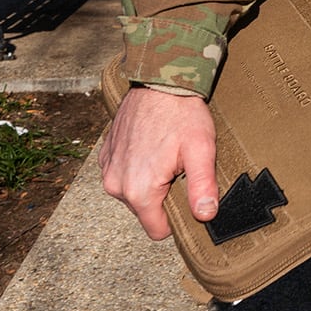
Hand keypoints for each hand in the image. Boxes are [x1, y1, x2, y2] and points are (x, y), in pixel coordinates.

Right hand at [98, 86, 218, 240]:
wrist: (158, 80)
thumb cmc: (182, 113)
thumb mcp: (201, 149)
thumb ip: (202, 186)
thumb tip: (204, 216)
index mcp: (139, 190)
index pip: (158, 230)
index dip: (177, 218)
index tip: (187, 196)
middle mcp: (116, 185)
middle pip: (146, 211)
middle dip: (164, 196)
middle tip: (178, 167)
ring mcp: (108, 170)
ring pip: (134, 194)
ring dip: (150, 181)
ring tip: (166, 155)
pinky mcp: (105, 156)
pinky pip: (124, 175)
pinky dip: (138, 167)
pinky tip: (152, 148)